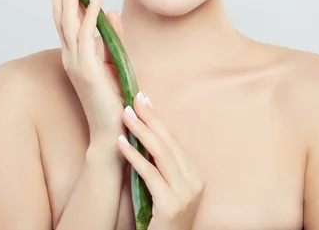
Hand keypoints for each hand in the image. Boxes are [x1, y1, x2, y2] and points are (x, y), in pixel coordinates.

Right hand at [42, 0, 126, 147]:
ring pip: (68, 21)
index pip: (64, 16)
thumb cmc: (113, 96)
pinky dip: (89, 15)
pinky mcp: (88, 69)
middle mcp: (70, 54)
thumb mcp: (114, 60)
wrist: (113, 129)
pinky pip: (87, 36)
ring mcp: (76, 62)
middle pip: (60, 13)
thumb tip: (109, 12)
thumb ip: (112, 36)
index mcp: (74, 52)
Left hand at [117, 92, 205, 229]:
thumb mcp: (168, 190)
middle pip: (169, 143)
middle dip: (150, 119)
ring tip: (125, 115)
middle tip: (133, 100)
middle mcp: (195, 182)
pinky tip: (122, 143)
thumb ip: (162, 168)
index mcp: (196, 176)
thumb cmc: (163, 222)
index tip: (144, 101)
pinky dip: (134, 156)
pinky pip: (150, 174)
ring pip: (162, 154)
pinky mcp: (170, 206)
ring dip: (141, 131)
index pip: (174, 142)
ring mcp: (185, 194)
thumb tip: (145, 135)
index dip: (158, 120)